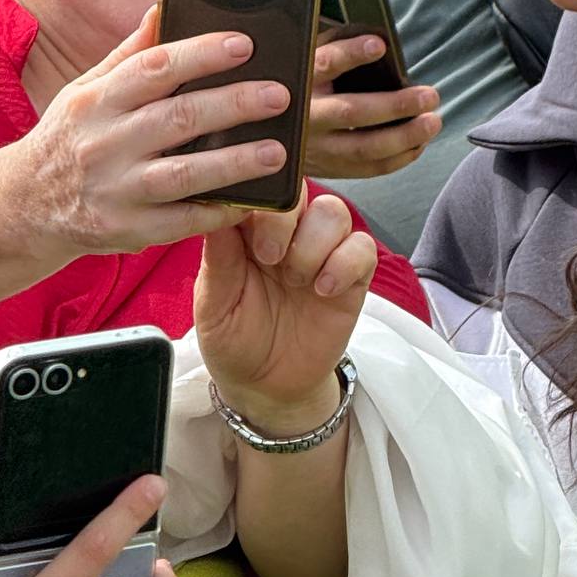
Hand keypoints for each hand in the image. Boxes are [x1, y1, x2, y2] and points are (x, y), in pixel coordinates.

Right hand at [8, 6, 298, 255]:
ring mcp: (116, 189)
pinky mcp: (127, 228)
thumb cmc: (70, 138)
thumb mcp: (87, 90)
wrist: (25, 204)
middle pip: (178, 118)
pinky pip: (181, 221)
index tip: (243, 44)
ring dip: (234, 162)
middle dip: (233, 104)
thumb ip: (130, 54)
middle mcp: (105, 143)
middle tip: (278, 96)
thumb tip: (164, 5)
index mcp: (98, 100)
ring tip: (276, 151)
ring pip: (183, 174)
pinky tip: (250, 201)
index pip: (154, 68)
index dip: (201, 54)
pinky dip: (217, 212)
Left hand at [194, 186, 375, 429]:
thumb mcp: (214, 304)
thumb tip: (217, 208)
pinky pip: (362, 248)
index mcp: (247, 232)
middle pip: (300, 192)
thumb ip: (219, 257)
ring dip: (314, 244)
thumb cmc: (234, 340)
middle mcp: (287, 235)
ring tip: (296, 280)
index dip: (256, 196)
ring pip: (334, 212)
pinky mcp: (351, 278)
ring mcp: (321, 254)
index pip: (258, 190)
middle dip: (285, 220)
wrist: (267, 387)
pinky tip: (323, 290)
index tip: (245, 223)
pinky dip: (345, 264)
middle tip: (269, 258)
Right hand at [304, 33, 442, 179]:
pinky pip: (368, 169)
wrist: (265, 136)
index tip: (380, 45)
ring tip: (433, 122)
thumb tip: (378, 41)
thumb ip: (332, 50)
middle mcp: (304, 118)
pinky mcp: (328, 169)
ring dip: (405, 137)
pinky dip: (399, 158)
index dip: (350, 55)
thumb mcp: (303, 62)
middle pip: (350, 112)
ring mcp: (315, 149)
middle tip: (429, 96)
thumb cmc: (297, 87)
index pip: (322, 64)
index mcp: (296, 82)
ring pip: (363, 148)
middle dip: (395, 106)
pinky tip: (419, 143)